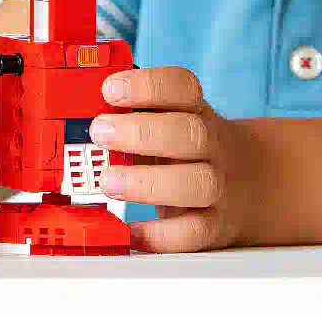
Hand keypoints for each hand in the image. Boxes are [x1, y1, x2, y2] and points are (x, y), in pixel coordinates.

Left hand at [89, 66, 261, 252]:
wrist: (244, 183)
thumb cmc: (186, 149)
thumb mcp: (169, 120)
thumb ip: (133, 116)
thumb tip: (76, 112)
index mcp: (197, 111)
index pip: (182, 87)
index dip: (147, 86)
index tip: (110, 90)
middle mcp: (212, 146)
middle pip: (191, 134)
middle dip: (142, 132)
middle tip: (99, 132)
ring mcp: (217, 186)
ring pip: (197, 183)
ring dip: (147, 182)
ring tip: (108, 181)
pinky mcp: (213, 226)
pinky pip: (192, 234)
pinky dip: (158, 235)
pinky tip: (130, 230)